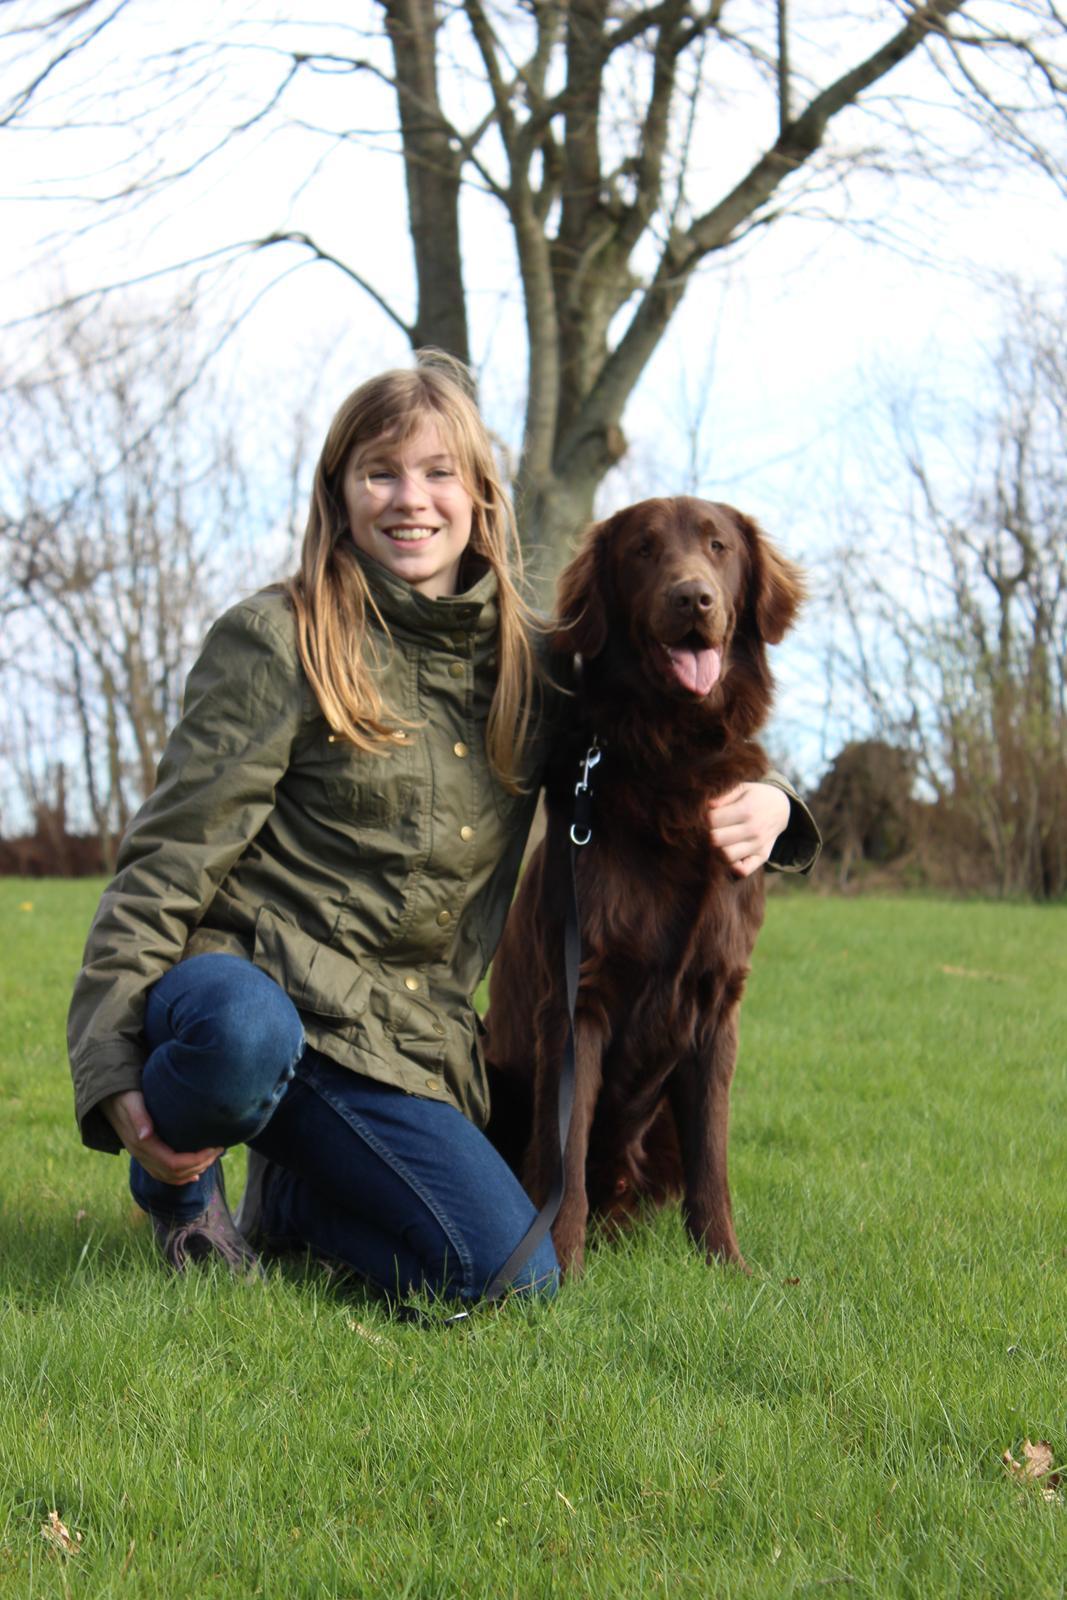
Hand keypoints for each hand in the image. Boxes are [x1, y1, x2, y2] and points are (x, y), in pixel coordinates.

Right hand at [101, 1089, 221, 1185]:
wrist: (109, 1098)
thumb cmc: (124, 1095)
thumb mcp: (132, 1101)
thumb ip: (139, 1117)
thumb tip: (146, 1135)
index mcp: (142, 1145)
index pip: (172, 1163)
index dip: (195, 1160)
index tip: (212, 1147)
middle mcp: (142, 1155)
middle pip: (174, 1173)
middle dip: (199, 1164)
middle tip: (218, 1150)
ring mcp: (142, 1157)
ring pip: (170, 1176)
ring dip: (193, 1170)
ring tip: (211, 1159)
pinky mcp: (145, 1154)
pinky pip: (163, 1173)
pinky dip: (180, 1176)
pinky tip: (194, 1174)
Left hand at [708, 782, 789, 877]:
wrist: (781, 807)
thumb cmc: (755, 796)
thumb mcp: (742, 787)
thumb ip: (723, 796)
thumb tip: (708, 806)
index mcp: (746, 809)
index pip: (713, 820)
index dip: (704, 818)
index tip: (706, 816)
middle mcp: (753, 829)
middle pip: (716, 840)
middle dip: (707, 835)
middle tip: (709, 830)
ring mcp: (758, 845)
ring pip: (726, 856)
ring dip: (716, 851)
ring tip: (718, 841)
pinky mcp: (762, 856)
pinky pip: (743, 871)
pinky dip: (732, 867)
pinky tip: (729, 854)